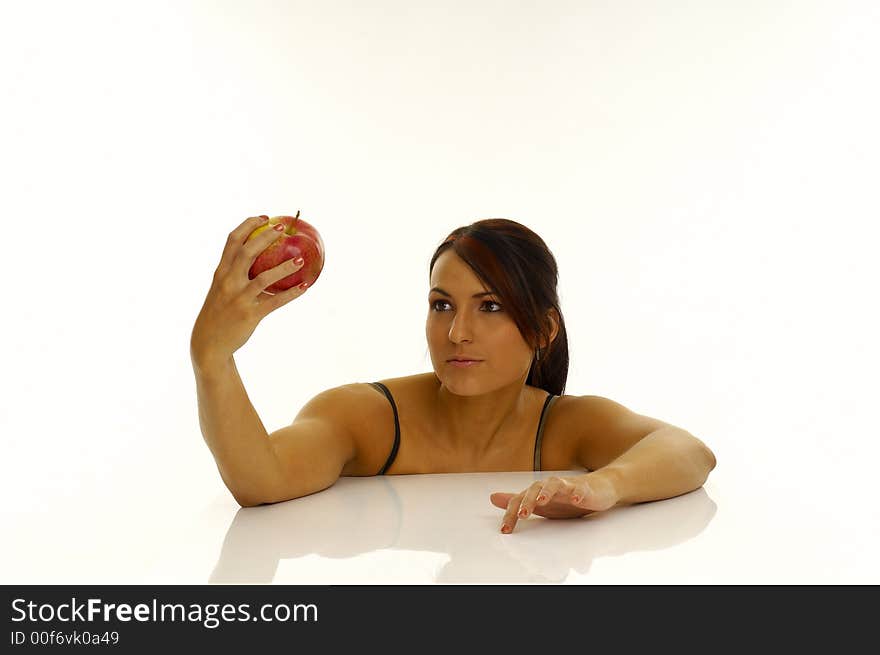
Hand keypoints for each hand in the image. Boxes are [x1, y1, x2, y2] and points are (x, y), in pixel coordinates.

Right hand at [190, 215, 307, 364]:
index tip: (263, 217)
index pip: (232, 241)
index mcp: (221, 272)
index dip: (248, 225)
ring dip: (284, 268)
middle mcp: (228, 282)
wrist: (208, 343)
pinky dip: (292, 294)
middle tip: (283, 229)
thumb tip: (259, 259)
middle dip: (265, 237)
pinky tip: (305, 286)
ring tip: (301, 260)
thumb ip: (234, 274)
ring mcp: (239, 298)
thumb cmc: (219, 313)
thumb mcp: (221, 289)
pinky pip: (275, 301)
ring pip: (264, 277)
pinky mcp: (250, 314)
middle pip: (247, 252)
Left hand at [490, 473, 618, 533]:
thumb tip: (493, 497)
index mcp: (537, 492)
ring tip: (542, 501)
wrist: (597, 488)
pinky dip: (577, 493)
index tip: (505, 530)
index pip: (519, 500)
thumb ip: (517, 501)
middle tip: (522, 515)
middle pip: (534, 489)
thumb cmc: (566, 497)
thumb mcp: (539, 503)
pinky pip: (580, 489)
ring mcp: (566, 486)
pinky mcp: (584, 488)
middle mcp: (549, 487)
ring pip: (554, 484)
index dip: (511, 514)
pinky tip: (576, 500)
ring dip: (547, 492)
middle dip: (527, 502)